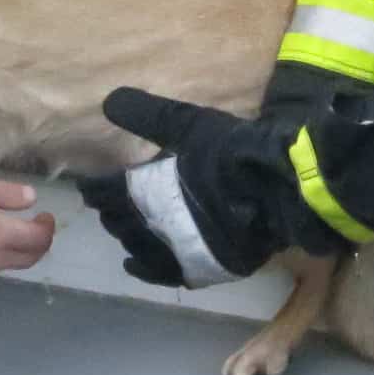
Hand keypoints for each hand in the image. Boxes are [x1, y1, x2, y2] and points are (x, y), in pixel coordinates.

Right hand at [0, 173, 56, 274]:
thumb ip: (5, 193)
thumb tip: (31, 198)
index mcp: (3, 234)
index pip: (39, 238)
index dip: (47, 227)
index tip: (45, 215)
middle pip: (32, 257)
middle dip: (41, 242)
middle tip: (37, 226)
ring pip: (16, 264)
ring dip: (25, 251)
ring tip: (20, 233)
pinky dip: (8, 255)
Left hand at [72, 88, 320, 287]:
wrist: (284, 187)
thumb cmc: (233, 152)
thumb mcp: (188, 124)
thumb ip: (147, 115)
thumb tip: (108, 101)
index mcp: (149, 189)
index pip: (108, 192)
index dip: (96, 188)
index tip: (89, 184)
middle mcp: (158, 225)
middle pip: (122, 222)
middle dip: (112, 211)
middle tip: (106, 203)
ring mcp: (181, 249)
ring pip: (140, 248)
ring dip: (127, 237)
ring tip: (122, 229)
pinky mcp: (206, 266)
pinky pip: (166, 274)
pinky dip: (147, 270)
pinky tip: (135, 266)